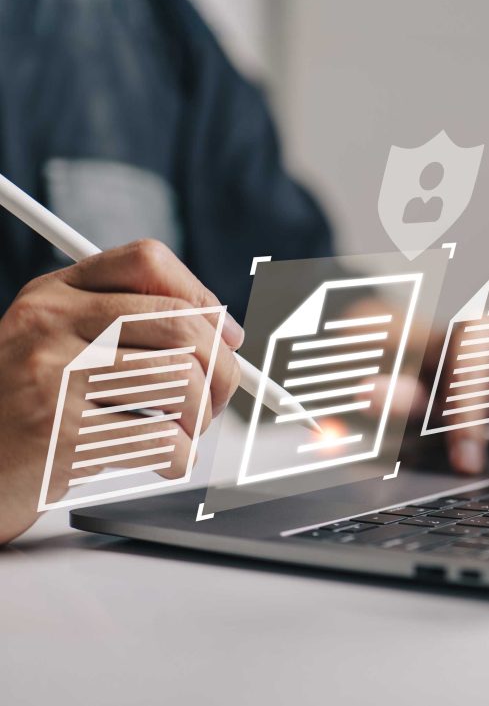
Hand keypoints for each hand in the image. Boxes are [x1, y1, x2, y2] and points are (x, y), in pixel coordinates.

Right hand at [0, 241, 241, 543]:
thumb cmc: (26, 408)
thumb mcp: (57, 344)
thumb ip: (127, 324)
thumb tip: (228, 334)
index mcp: (53, 294)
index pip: (147, 261)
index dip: (202, 298)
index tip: (224, 338)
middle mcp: (50, 324)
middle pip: (181, 324)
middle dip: (220, 369)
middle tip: (214, 399)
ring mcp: (53, 376)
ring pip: (180, 380)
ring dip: (199, 417)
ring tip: (181, 432)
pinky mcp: (62, 434)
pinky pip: (162, 439)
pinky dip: (179, 458)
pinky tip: (162, 461)